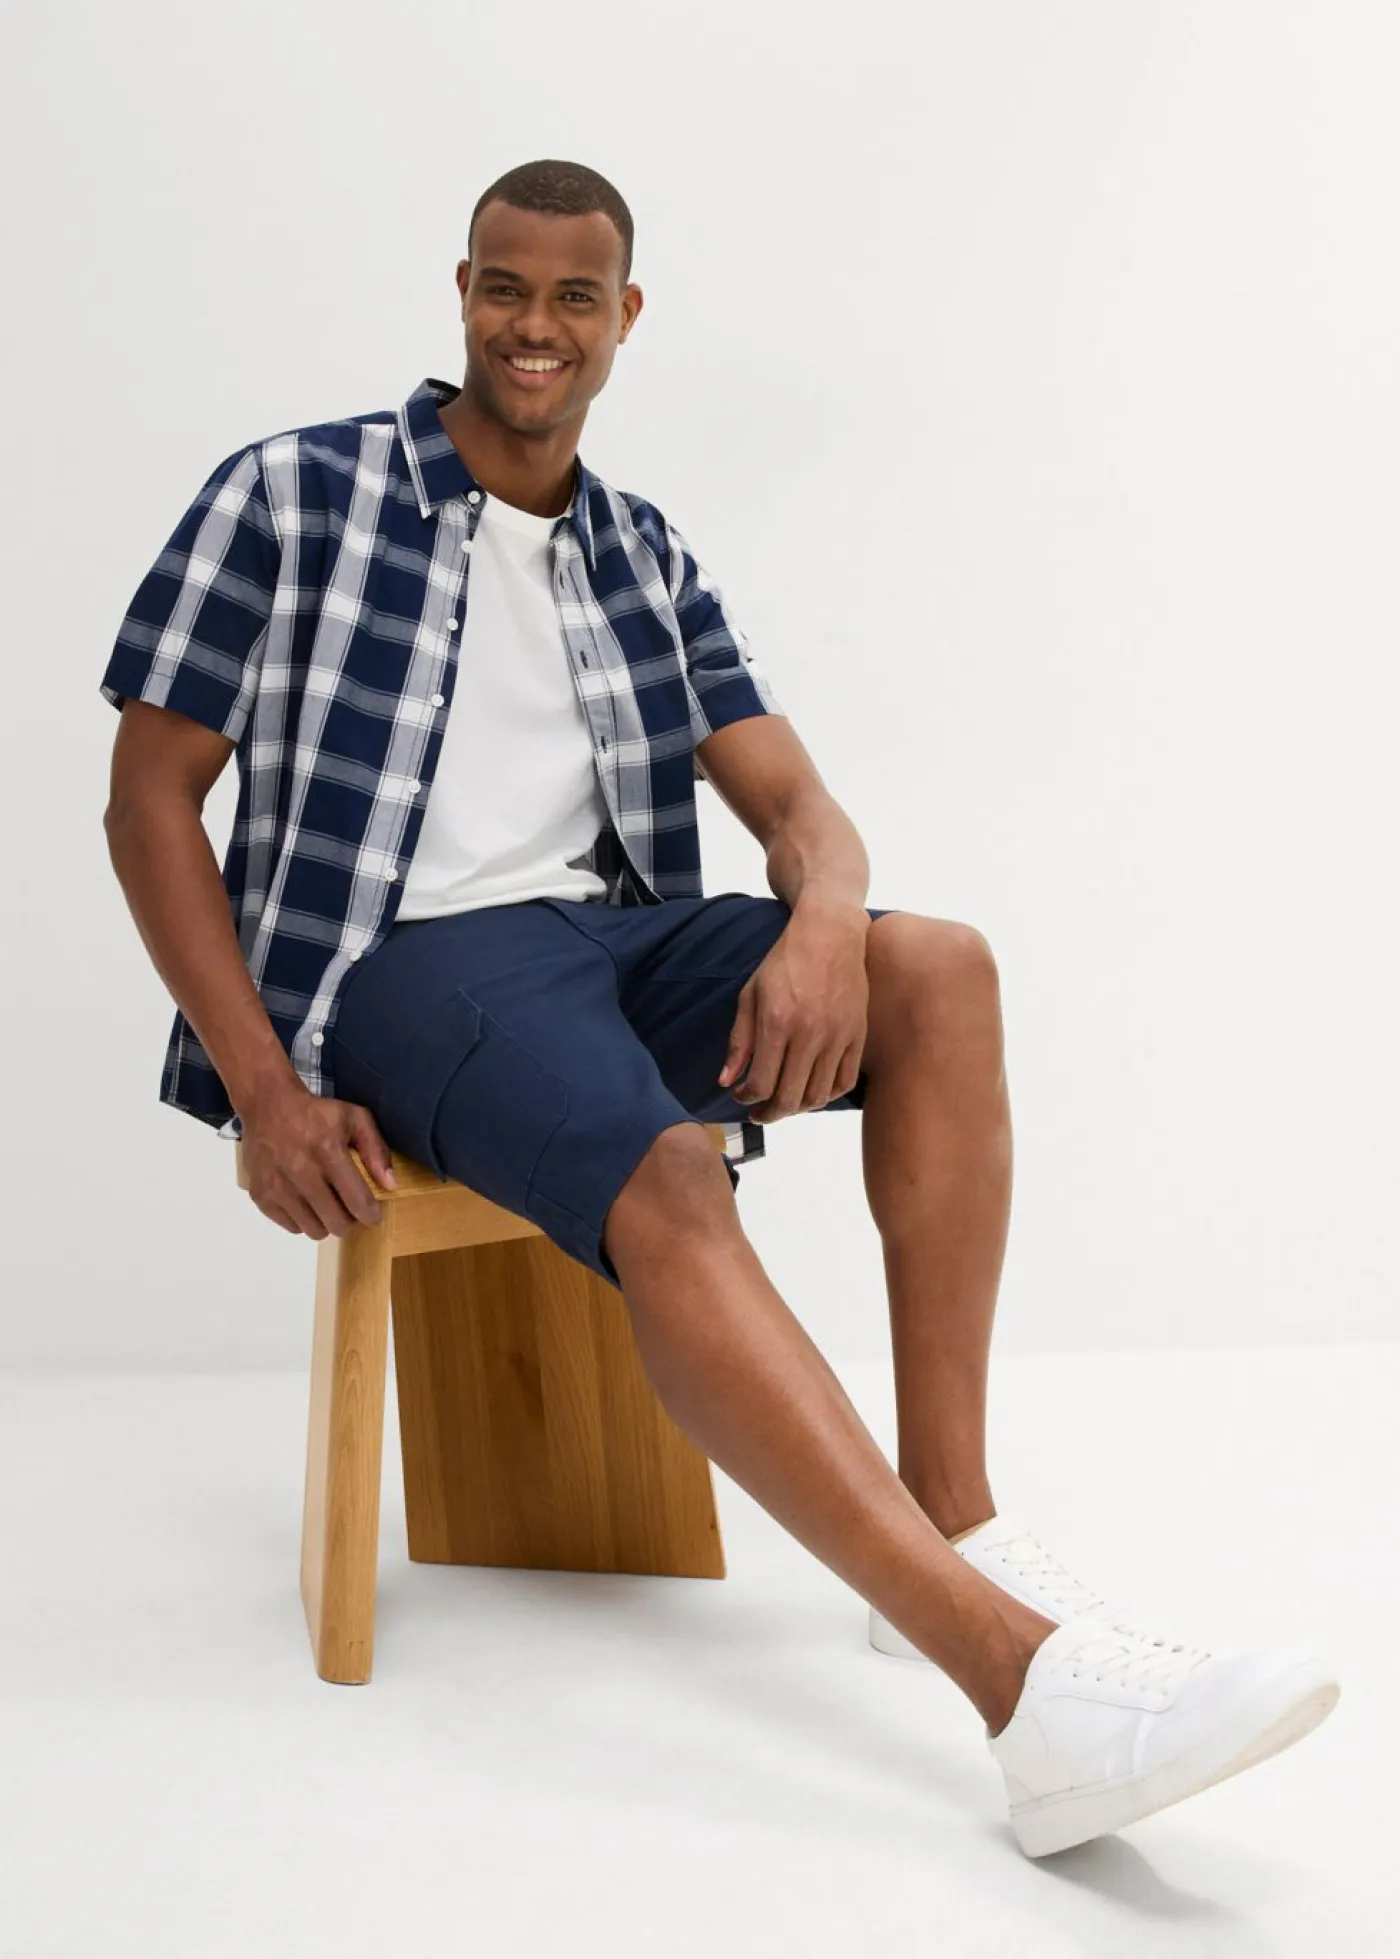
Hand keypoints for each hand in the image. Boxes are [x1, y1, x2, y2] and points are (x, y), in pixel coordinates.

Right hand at [240, 1080, 397, 1237]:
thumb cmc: (316, 1114)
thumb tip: (390, 1185)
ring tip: (326, 1204)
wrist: (267, 1106)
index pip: (357, 1201)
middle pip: (336, 1223)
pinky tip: (304, 1200)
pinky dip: (302, 1220)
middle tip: (347, 1207)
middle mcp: (300, 1171)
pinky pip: (291, 1227)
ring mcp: (277, 1186)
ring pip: (313, 1230)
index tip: (373, 1214)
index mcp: (328, 1151)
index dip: (371, 1215)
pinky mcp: (260, 1195)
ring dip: (325, 1222)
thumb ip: (376, 1150)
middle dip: (348, 1220)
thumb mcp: (354, 1118)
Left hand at [718, 904, 870, 1121]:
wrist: (830, 934)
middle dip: (769, 1113)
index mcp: (776, 1023)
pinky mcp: (858, 1036)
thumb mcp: (750, 995)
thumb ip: (739, 1041)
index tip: (741, 1095)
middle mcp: (809, 1034)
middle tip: (759, 1113)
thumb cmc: (784, 962)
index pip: (760, 1084)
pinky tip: (811, 1091)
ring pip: (817, 1097)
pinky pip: (844, 1083)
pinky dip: (826, 1096)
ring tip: (784, 1103)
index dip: (747, 1098)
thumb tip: (726, 1082)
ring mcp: (837, 1037)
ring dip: (797, 1109)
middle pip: (789, 1098)